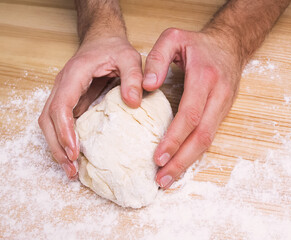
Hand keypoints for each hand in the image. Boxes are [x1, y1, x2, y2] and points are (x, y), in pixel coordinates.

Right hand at [38, 36, 142, 177]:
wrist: (103, 40)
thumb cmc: (114, 48)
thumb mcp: (130, 57)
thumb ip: (133, 77)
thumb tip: (134, 102)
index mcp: (74, 75)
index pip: (61, 105)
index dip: (64, 129)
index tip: (74, 150)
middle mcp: (63, 85)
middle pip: (48, 119)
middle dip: (57, 146)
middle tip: (71, 169)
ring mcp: (64, 93)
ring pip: (49, 123)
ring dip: (57, 147)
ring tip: (71, 170)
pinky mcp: (70, 101)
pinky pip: (61, 123)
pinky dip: (64, 140)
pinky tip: (75, 155)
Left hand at [143, 28, 243, 188]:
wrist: (230, 45)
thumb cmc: (198, 43)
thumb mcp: (173, 37)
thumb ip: (157, 58)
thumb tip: (147, 86)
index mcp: (204, 77)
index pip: (190, 115)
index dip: (175, 138)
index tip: (158, 157)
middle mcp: (218, 95)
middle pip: (202, 136)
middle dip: (182, 161)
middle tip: (162, 179)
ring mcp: (223, 105)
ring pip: (208, 140)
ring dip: (188, 162)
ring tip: (168, 178)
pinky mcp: (223, 111)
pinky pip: (210, 135)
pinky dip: (195, 152)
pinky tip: (181, 162)